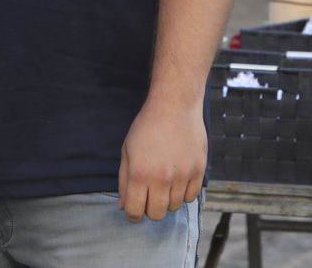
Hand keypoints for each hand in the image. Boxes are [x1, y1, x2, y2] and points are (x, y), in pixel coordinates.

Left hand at [118, 96, 205, 222]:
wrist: (174, 107)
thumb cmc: (146, 127)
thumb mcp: (127, 150)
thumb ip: (124, 180)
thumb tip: (124, 206)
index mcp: (140, 173)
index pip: (135, 211)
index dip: (132, 215)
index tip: (133, 210)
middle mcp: (161, 178)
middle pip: (156, 215)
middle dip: (150, 209)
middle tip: (149, 194)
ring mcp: (182, 176)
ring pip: (174, 207)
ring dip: (167, 199)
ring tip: (164, 180)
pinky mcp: (198, 172)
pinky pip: (191, 197)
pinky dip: (183, 193)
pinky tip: (177, 177)